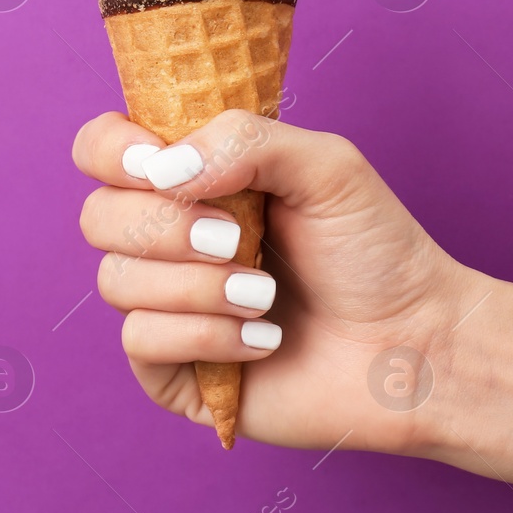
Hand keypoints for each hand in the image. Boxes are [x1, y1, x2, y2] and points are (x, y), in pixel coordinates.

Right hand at [73, 109, 482, 453]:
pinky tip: (263, 341)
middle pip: (98, 218)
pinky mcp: (174, 373)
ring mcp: (167, 309)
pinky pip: (140, 341)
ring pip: (118, 281)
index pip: (101, 151)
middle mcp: (168, 242)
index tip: (155, 165)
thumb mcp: (326, 165)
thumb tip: (163, 171)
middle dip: (166, 227)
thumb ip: (244, 139)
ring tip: (265, 296)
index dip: (110, 151)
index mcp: (194, 182)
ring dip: (198, 287)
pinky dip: (206, 337)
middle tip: (238, 239)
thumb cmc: (376, 253)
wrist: (415, 344)